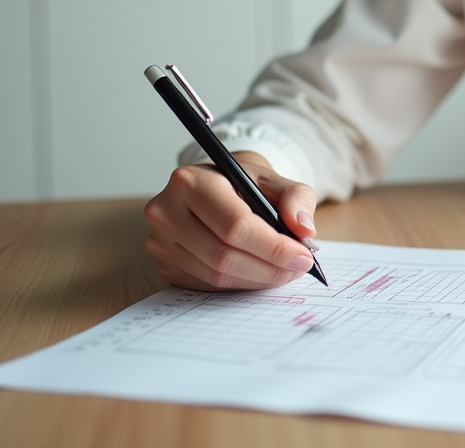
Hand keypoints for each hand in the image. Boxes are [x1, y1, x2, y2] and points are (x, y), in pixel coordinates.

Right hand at [143, 151, 318, 291]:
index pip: (235, 224)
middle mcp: (166, 211)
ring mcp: (160, 240)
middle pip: (224, 255)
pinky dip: (239, 283)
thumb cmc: (246, 184)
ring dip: (257, 279)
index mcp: (191, 181)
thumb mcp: (275, 181)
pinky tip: (259, 273)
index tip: (303, 256)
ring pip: (216, 274)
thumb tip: (304, 230)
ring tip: (285, 271)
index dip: (273, 246)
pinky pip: (206, 284)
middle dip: (269, 268)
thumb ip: (296, 199)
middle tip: (299, 268)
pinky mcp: (164, 264)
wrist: (216, 187)